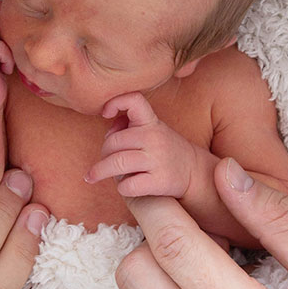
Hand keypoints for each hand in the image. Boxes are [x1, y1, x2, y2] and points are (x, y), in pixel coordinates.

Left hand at [87, 92, 201, 197]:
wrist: (194, 172)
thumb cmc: (164, 150)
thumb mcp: (151, 131)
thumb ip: (127, 127)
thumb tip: (108, 133)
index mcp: (151, 122)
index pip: (134, 100)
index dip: (115, 102)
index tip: (105, 114)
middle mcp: (154, 138)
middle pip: (114, 142)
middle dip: (102, 154)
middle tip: (100, 163)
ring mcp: (158, 159)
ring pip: (117, 163)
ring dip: (100, 172)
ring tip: (93, 177)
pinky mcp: (160, 182)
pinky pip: (128, 185)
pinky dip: (121, 187)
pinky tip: (123, 187)